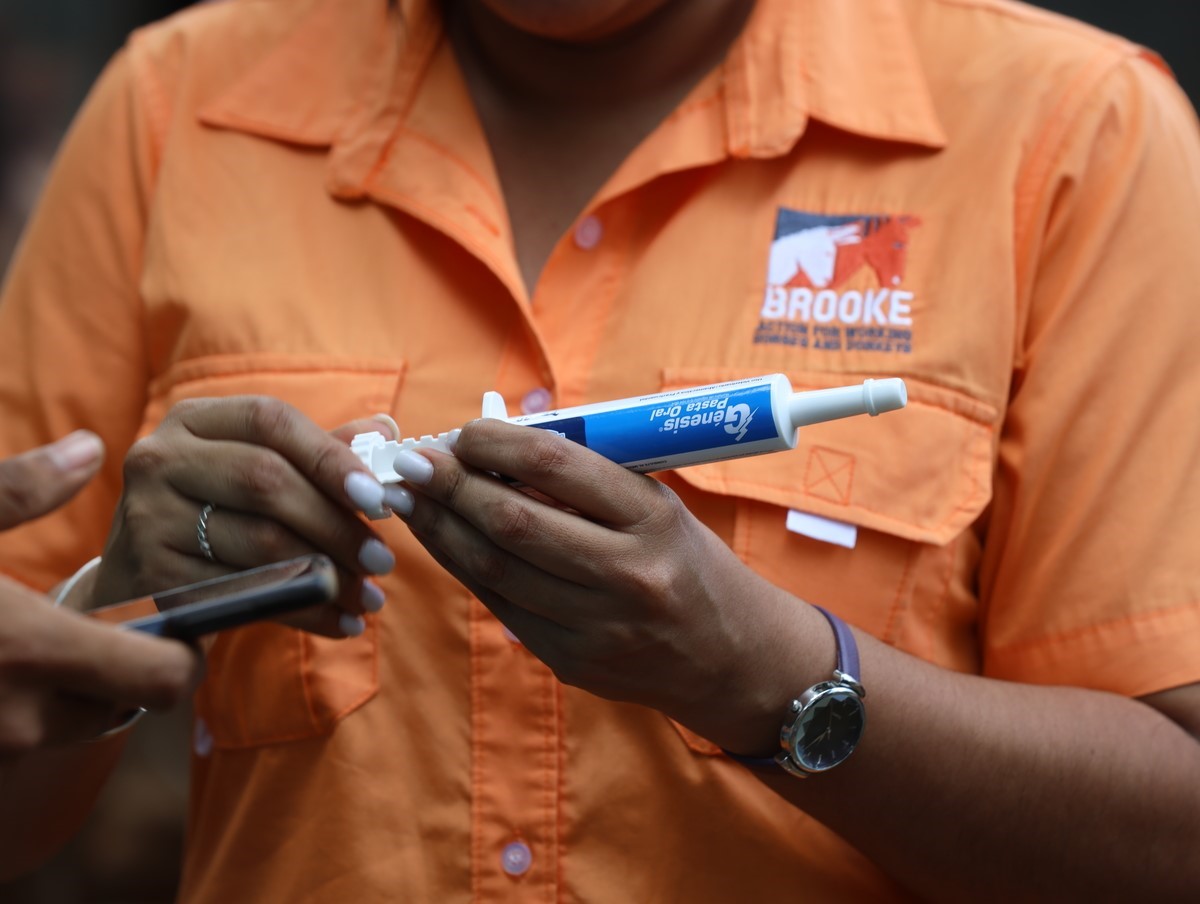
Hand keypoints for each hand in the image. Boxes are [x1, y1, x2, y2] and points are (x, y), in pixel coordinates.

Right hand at [0, 434, 199, 753]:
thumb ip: (18, 491)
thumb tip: (89, 448)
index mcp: (30, 649)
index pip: (163, 678)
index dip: (190, 653)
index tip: (189, 623)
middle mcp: (21, 716)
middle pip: (133, 701)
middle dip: (143, 662)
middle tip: (132, 620)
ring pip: (83, 721)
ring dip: (90, 684)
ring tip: (71, 633)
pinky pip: (36, 737)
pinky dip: (43, 702)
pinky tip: (19, 663)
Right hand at [92, 397, 398, 636]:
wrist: (141, 579)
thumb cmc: (217, 514)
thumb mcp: (256, 470)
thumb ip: (318, 450)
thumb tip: (385, 430)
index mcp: (192, 420)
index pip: (271, 421)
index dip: (331, 458)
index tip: (378, 498)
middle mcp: (160, 460)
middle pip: (266, 481)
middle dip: (336, 524)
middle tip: (383, 559)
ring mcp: (148, 518)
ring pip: (259, 542)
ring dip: (328, 574)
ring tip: (370, 595)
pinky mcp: (153, 576)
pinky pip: (245, 593)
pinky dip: (302, 609)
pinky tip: (339, 619)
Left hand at [394, 419, 812, 751]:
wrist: (728, 657)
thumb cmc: (685, 561)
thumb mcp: (657, 505)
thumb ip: (587, 477)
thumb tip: (501, 438)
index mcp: (654, 521)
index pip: (558, 468)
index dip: (497, 444)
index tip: (464, 431)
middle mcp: (629, 576)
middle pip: (513, 522)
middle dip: (451, 486)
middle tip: (413, 463)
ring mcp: (597, 627)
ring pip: (494, 570)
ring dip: (441, 529)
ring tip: (410, 498)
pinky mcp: (572, 663)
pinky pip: (501, 606)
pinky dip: (464, 568)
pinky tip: (444, 540)